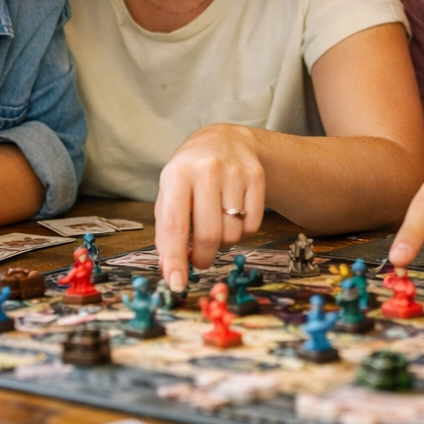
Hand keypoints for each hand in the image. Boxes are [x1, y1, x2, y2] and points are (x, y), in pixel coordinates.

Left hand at [154, 124, 265, 291]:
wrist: (224, 139)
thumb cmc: (189, 174)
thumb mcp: (169, 193)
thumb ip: (166, 230)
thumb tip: (170, 269)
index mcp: (177, 174)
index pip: (175, 224)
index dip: (175, 258)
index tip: (176, 283)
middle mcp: (207, 169)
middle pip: (209, 234)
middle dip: (203, 258)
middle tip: (199, 261)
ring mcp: (235, 172)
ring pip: (233, 233)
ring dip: (223, 243)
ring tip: (217, 227)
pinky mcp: (257, 176)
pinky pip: (253, 225)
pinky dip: (243, 232)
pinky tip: (234, 217)